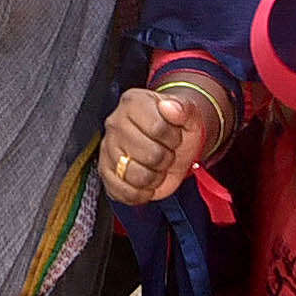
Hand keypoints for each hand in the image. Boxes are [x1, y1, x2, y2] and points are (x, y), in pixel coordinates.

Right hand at [100, 83, 215, 204]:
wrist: (172, 143)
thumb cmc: (177, 127)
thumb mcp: (189, 114)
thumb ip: (183, 108)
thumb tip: (171, 107)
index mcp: (133, 102)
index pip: (157, 128)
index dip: (173, 138)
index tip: (173, 135)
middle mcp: (115, 123)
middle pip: (150, 155)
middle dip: (166, 158)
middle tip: (165, 151)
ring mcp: (107, 148)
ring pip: (137, 176)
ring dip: (155, 177)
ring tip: (155, 165)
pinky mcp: (105, 172)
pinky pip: (123, 192)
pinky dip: (141, 193)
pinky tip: (146, 181)